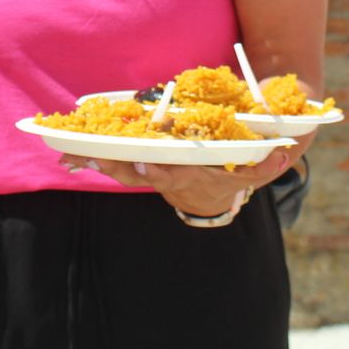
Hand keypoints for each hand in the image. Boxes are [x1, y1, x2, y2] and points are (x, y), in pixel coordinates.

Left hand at [64, 146, 294, 216]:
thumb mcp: (252, 172)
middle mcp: (165, 177)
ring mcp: (148, 174)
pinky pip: (110, 163)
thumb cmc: (230, 173)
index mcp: (191, 174)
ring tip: (67, 155)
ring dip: (95, 162)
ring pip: (119, 170)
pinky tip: (64, 154)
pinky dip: (88, 159)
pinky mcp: (135, 167)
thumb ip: (267, 165)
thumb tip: (283, 155)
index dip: (160, 172)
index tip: (147, 164)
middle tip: (94, 156)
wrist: (209, 195)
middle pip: (137, 174)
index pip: (175, 174)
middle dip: (115, 166)